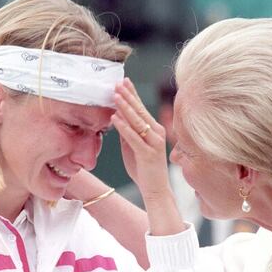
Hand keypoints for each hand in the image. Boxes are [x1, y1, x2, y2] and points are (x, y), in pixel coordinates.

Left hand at [112, 78, 169, 200]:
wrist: (156, 190)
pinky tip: (114, 118)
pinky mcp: (148, 153)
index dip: (132, 94)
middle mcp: (157, 133)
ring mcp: (154, 143)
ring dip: (125, 107)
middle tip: (117, 82)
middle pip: (140, 110)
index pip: (141, 108)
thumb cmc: (144, 169)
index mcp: (154, 130)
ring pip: (137, 121)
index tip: (123, 81)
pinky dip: (123, 127)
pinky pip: (133, 137)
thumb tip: (116, 118)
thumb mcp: (133, 147)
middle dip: (128, 95)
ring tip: (115, 95)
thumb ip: (127, 133)